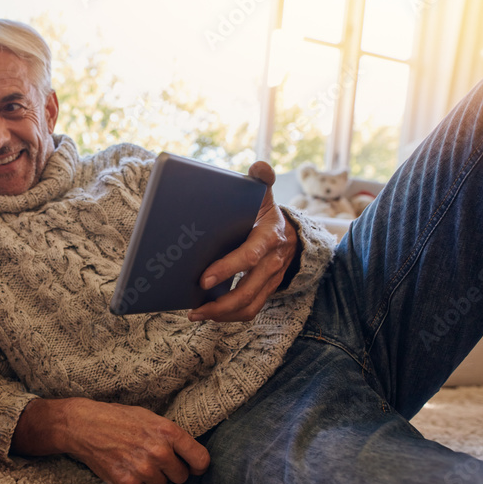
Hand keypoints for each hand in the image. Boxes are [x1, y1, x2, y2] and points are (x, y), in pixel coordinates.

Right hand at [14, 397, 209, 483]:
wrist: (83, 425)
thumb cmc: (117, 418)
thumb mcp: (149, 417)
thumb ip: (171, 436)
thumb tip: (190, 456)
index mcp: (167, 432)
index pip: (200, 460)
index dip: (198, 466)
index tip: (193, 467)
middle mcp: (158, 451)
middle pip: (182, 476)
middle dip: (171, 470)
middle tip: (154, 458)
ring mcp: (142, 469)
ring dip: (152, 476)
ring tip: (135, 459)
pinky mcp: (127, 482)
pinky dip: (134, 481)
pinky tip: (123, 465)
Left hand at [188, 161, 298, 322]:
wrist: (288, 233)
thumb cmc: (264, 214)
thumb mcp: (264, 195)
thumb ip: (261, 179)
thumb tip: (259, 166)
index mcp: (269, 237)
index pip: (250, 256)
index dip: (227, 268)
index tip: (202, 279)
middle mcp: (273, 262)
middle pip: (248, 290)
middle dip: (220, 303)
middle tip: (194, 307)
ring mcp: (271, 279)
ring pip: (249, 305)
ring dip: (222, 315)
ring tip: (196, 314)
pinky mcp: (266, 291)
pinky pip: (250, 310)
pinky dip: (229, 316)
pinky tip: (208, 314)